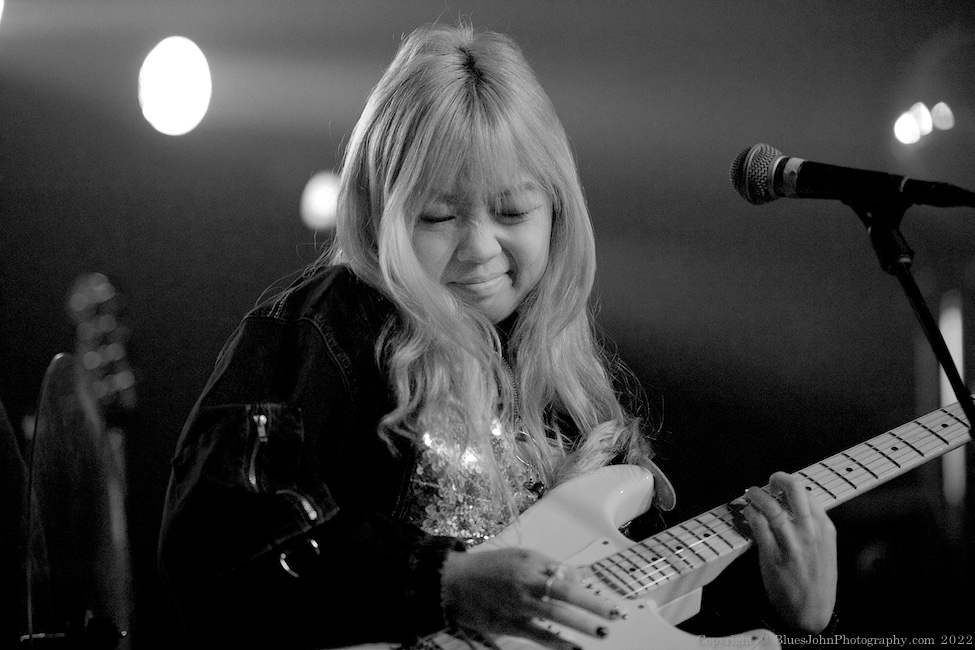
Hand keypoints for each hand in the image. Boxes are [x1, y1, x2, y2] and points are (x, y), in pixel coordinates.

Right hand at [440, 548, 624, 649]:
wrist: (453, 582)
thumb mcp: (521, 556)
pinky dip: (557, 643)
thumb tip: (576, 578)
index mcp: (530, 564)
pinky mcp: (508, 624)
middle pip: (565, 595)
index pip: (567, 576)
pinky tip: (573, 648)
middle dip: (593, 606)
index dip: (589, 589)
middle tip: (615, 615)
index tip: (609, 599)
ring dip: (581, 626)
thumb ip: (548, 566)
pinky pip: (537, 635)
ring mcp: (517, 606)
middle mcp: (525, 583)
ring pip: (554, 617)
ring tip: (602, 633)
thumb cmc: (488, 567)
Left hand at [738, 471, 836, 632]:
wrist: (811, 613)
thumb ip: (812, 526)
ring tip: (750, 494)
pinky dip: (750, 514)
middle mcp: (811, 533)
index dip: (790, 484)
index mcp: (825, 529)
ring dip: (757, 495)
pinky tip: (748, 514)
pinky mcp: (774, 556)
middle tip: (768, 482)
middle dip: (778, 479)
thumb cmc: (816, 580)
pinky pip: (758, 526)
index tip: (778, 486)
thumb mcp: (825, 549)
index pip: (808, 493)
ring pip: (772, 507)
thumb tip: (792, 504)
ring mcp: (792, 544)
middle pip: (795, 491)